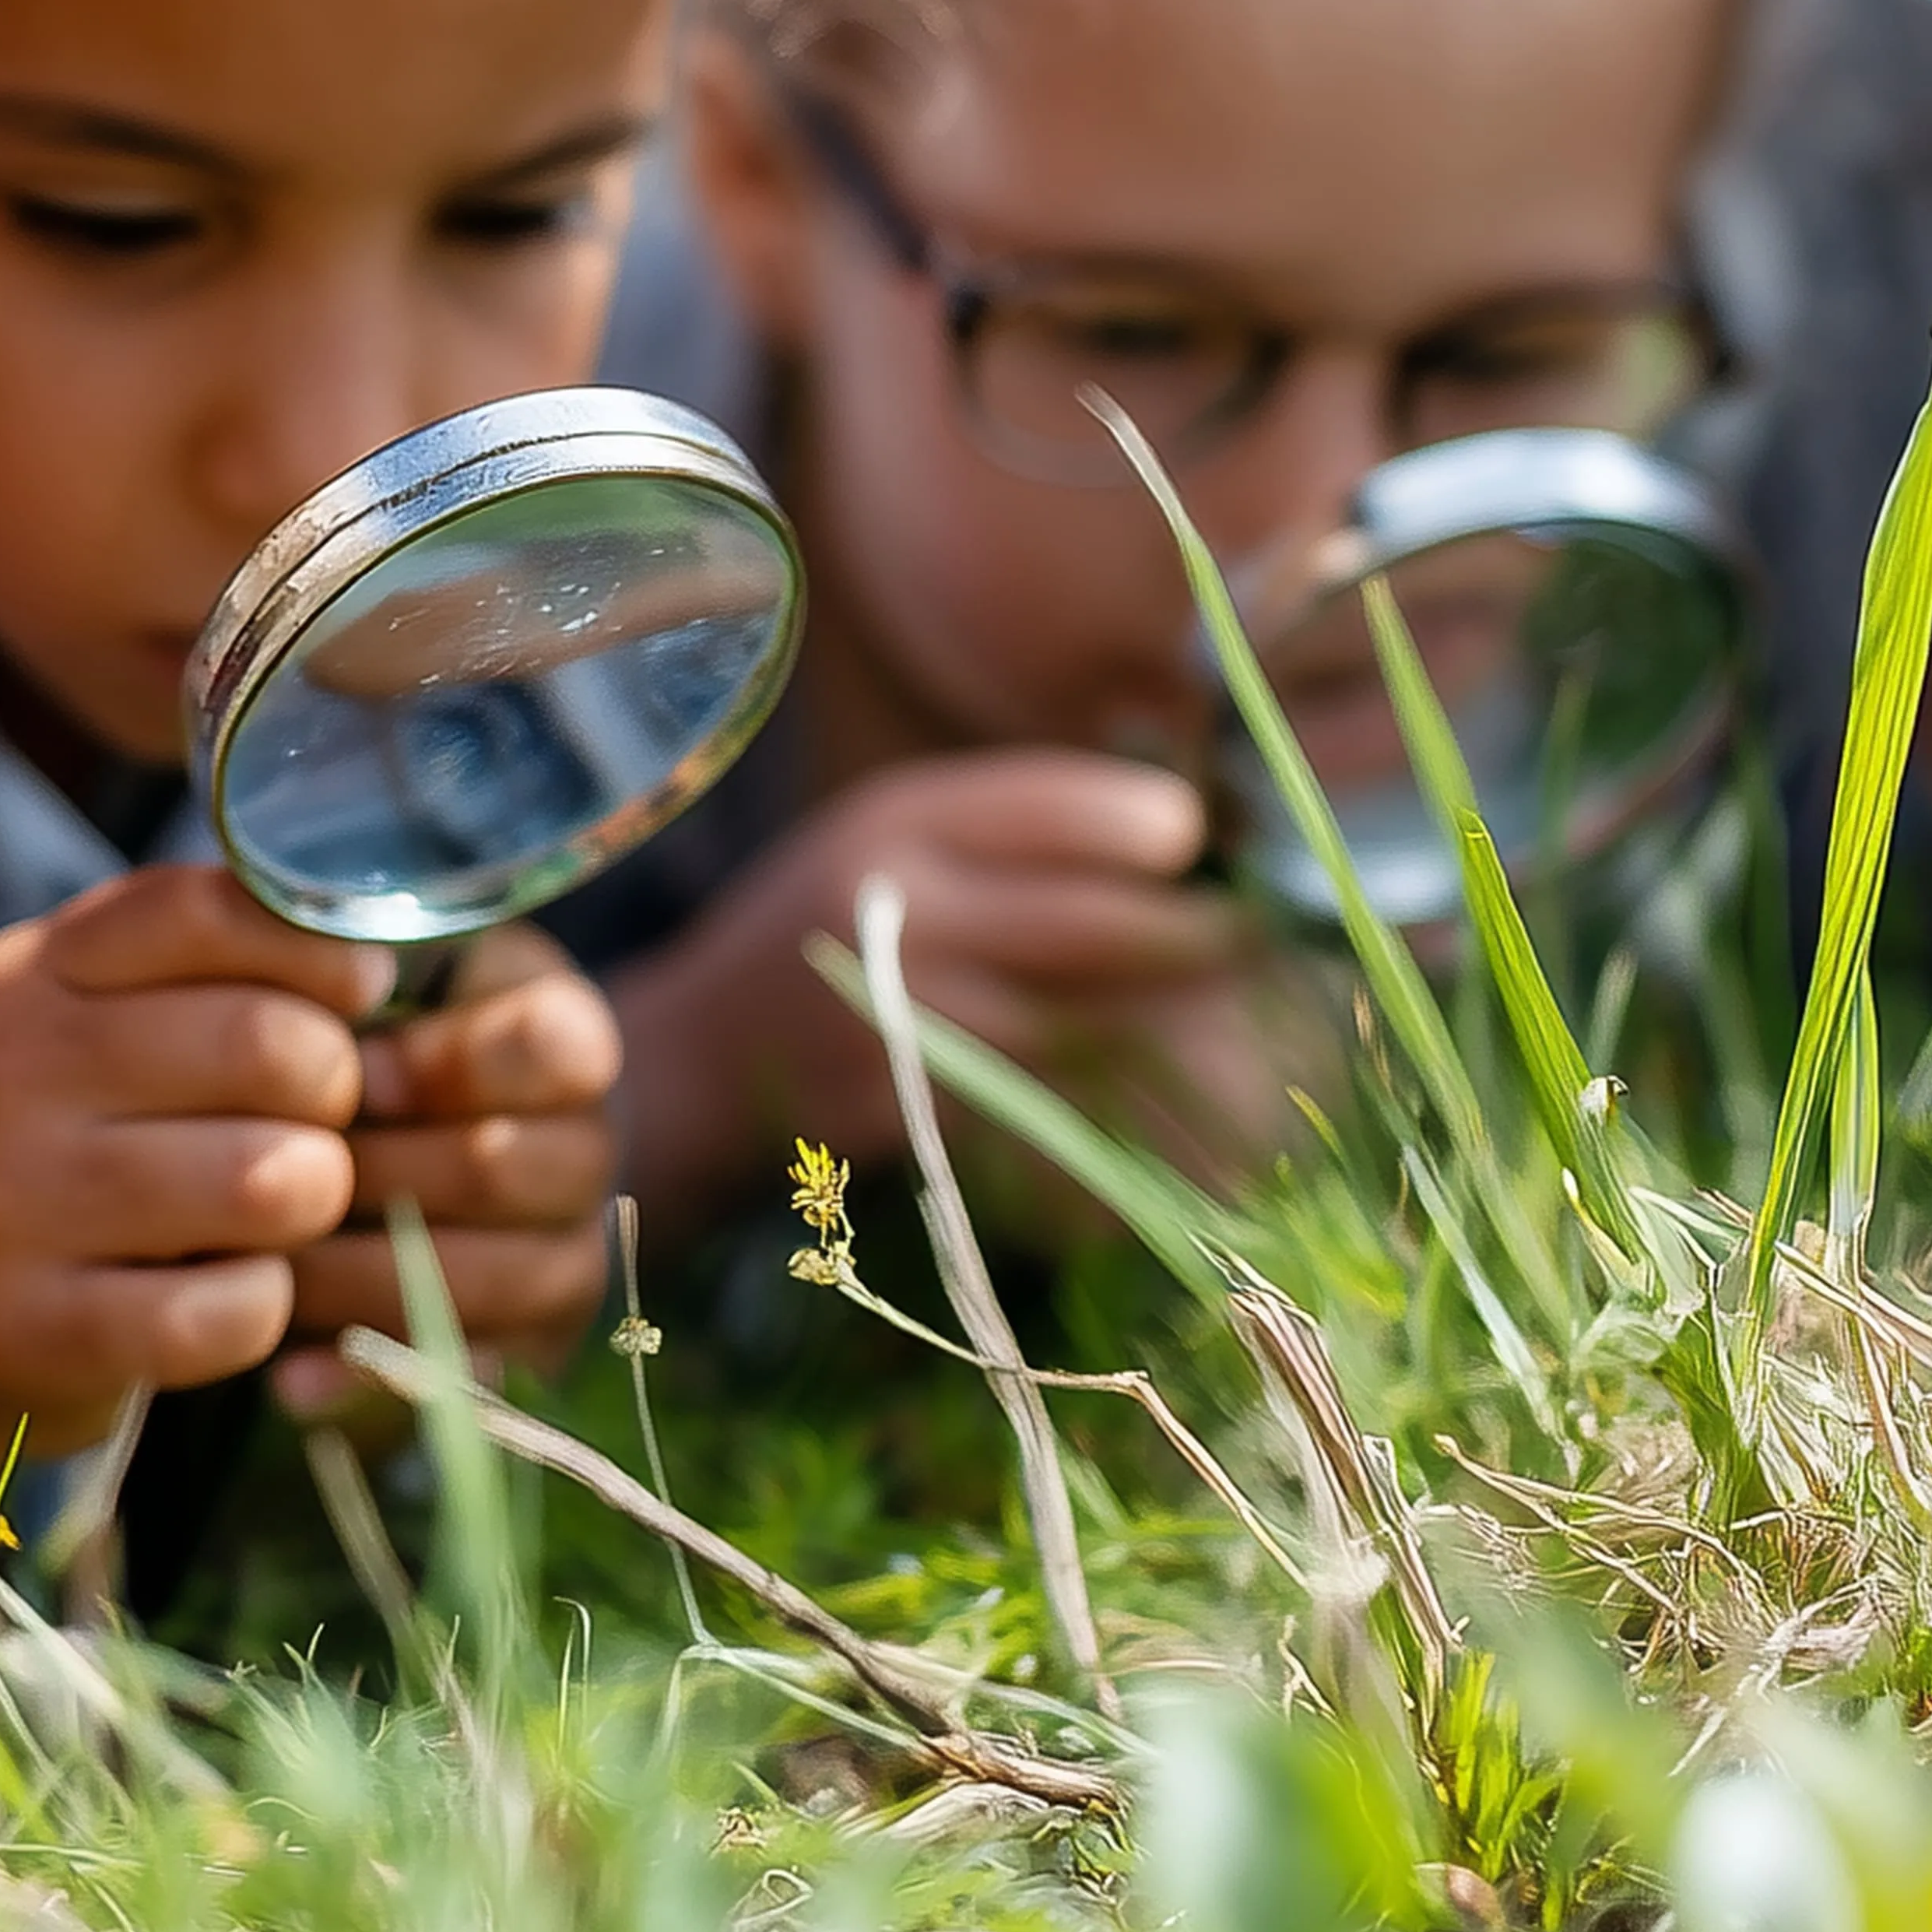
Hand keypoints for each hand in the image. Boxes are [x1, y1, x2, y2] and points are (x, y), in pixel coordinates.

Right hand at [0, 860, 381, 1620]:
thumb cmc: (76, 1142)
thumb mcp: (103, 1025)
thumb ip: (212, 971)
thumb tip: (367, 962)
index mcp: (21, 978)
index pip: (201, 911)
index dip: (316, 948)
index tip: (356, 991)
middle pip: (262, 1044)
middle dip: (331, 1090)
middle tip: (314, 1122)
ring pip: (265, 1181)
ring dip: (308, 1198)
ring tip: (275, 1205)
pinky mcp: (26, 1330)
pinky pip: (230, 1312)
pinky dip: (261, 1305)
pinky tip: (227, 1288)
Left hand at [272, 924, 624, 1412]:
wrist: (452, 1133)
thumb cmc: (394, 1031)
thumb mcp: (395, 971)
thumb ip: (365, 969)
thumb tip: (317, 1004)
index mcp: (569, 1038)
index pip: (553, 1048)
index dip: (451, 1063)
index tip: (362, 1072)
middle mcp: (588, 1152)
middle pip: (494, 1170)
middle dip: (370, 1172)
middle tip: (263, 1170)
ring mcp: (568, 1258)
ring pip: (474, 1280)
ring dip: (355, 1275)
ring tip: (260, 1262)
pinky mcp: (530, 1350)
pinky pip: (462, 1381)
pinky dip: (370, 1384)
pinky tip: (292, 1379)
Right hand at [611, 750, 1249, 1201]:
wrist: (688, 1060)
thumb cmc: (819, 930)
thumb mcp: (888, 839)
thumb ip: (1008, 834)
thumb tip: (1183, 833)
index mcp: (895, 822)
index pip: (1051, 807)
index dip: (1149, 827)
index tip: (1196, 844)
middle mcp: (893, 911)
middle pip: (1087, 925)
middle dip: (1190, 939)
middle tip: (1242, 945)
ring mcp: (894, 1021)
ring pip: (1079, 1033)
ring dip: (1171, 1040)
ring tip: (1232, 1035)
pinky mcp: (900, 1113)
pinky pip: (1039, 1119)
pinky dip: (1113, 1124)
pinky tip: (1165, 1124)